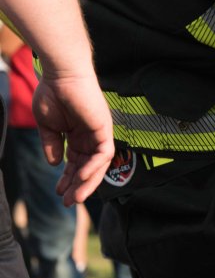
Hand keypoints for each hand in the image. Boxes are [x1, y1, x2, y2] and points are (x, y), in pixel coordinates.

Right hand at [32, 73, 114, 205]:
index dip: (67, 179)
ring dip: (87, 183)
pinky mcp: (104, 128)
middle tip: (67, 203)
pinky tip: (81, 178)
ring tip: (74, 198)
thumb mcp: (47, 125)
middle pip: (88, 168)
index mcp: (77, 135)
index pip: (75, 163)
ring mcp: (99, 133)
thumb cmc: (53, 94)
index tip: (58, 192)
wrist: (61, 75)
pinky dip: (94, 167)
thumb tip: (55, 164)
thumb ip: (52, 145)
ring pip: (98, 165)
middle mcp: (90, 136)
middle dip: (77, 186)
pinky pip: (104, 154)